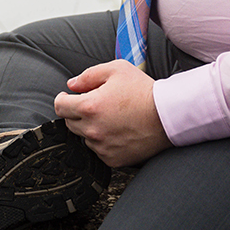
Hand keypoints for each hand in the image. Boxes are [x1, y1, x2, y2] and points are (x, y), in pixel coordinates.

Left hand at [54, 60, 171, 167]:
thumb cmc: (144, 91)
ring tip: (110, 118)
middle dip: (76, 112)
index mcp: (89, 106)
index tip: (68, 97)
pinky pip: (99, 150)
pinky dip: (103, 142)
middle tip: (94, 105)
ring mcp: (102, 147)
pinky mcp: (113, 159)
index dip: (63, 99)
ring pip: (84, 137)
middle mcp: (92, 129)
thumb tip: (71, 85)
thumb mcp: (116, 70)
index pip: (60, 106)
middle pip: (70, 123)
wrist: (168, 115)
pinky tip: (117, 131)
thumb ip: (88, 75)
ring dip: (90, 128)